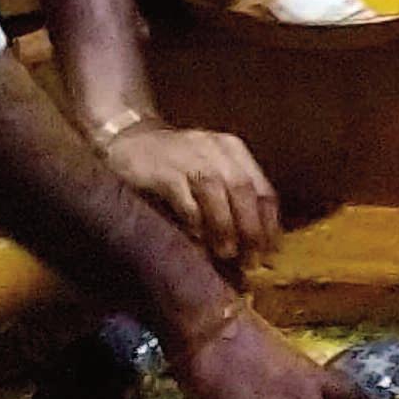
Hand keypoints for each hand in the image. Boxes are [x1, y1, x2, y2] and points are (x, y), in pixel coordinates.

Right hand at [103, 120, 280, 272]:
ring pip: (216, 190)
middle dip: (251, 228)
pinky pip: (184, 198)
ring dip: (224, 226)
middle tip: (250, 259)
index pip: (263, 189)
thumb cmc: (174, 164)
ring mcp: (187, 156)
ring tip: (226, 253)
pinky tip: (197, 240)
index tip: (271, 253)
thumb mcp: (210, 171)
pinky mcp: (161, 170)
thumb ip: (231, 199)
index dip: (270, 225)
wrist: (127, 138)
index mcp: (232, 150)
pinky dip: (194, 222)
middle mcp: (214, 149)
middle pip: (243, 189)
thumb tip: (253, 244)